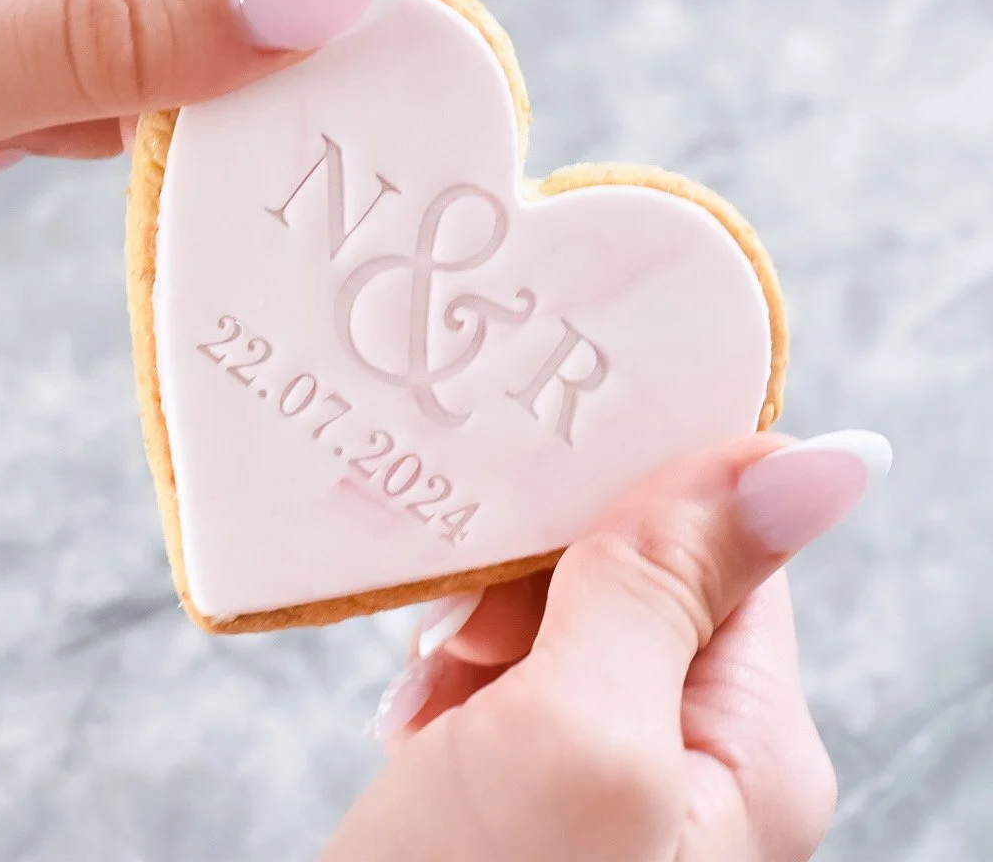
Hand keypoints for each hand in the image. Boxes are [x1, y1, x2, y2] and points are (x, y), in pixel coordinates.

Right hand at [325, 431, 890, 860]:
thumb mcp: (578, 734)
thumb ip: (674, 588)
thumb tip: (823, 457)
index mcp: (749, 741)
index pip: (718, 545)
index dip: (624, 508)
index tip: (534, 512)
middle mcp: (695, 758)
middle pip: (628, 577)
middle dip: (531, 584)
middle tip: (469, 640)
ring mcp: (613, 777)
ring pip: (555, 618)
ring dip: (480, 632)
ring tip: (436, 699)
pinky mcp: (535, 788)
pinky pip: (507, 675)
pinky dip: (454, 679)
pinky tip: (422, 729)